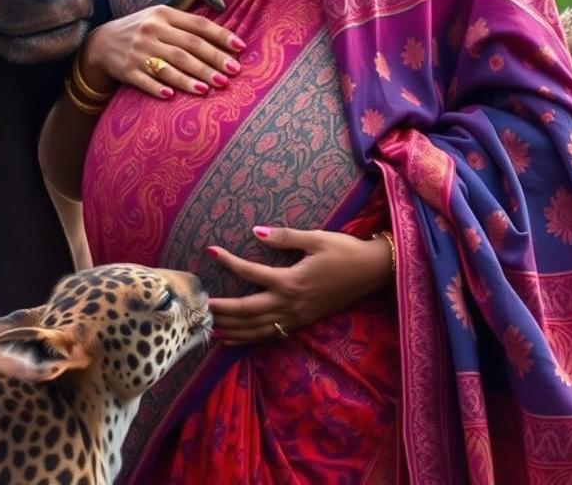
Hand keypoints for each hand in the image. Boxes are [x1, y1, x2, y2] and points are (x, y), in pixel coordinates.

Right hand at [79, 5, 243, 98]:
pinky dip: (158, 87)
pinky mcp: (126, 69)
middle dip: (212, 61)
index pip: (198, 25)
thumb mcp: (160, 18)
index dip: (220, 36)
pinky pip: (145, 80)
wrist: (100, 43)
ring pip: (169, 65)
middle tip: (232, 73)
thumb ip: (188, 25)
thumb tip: (226, 38)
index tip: (240, 48)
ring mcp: (138, 50)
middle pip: (188, 47)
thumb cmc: (141, 30)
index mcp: (163, 14)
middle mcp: (151, 30)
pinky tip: (172, 96)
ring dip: (192, 78)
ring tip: (212, 87)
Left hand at [207, 226, 392, 343]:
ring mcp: (296, 316)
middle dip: (222, 309)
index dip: (228, 262)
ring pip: (256, 328)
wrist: (371, 272)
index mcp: (290, 280)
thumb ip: (284, 237)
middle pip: (247, 310)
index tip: (210, 251)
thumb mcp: (316, 238)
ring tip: (210, 327)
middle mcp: (290, 303)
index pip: (250, 273)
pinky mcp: (302, 322)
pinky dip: (250, 338)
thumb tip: (255, 231)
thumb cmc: (344, 251)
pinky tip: (236, 339)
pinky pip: (270, 334)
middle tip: (199, 306)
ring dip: (232, 328)